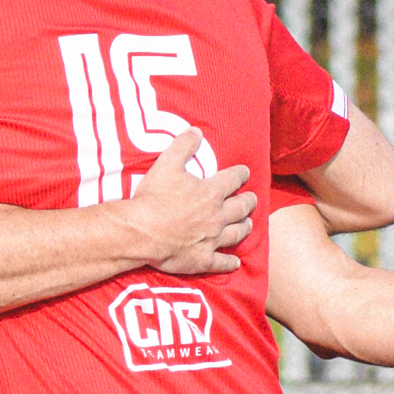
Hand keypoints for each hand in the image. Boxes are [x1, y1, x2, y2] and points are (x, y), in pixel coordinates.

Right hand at [115, 131, 254, 276]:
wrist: (141, 232)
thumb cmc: (153, 197)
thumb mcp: (166, 164)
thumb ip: (183, 146)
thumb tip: (196, 131)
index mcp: (211, 192)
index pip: (234, 179)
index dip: (241, 174)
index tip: (244, 172)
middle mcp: (217, 216)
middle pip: (241, 207)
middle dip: (249, 201)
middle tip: (252, 199)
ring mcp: (212, 239)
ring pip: (237, 233)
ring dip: (245, 227)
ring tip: (249, 224)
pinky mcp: (202, 259)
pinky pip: (222, 263)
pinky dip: (230, 263)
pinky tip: (235, 263)